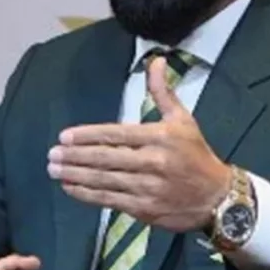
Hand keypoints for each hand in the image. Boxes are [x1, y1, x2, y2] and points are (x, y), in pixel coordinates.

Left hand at [48, 55, 231, 232]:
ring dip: (76, 176)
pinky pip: (110, 200)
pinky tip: (71, 188)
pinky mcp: (145, 209)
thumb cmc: (196, 154)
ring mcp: (148, 188)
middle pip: (106, 159)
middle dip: (75, 157)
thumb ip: (162, 91)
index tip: (64, 137)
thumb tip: (156, 60)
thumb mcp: (183, 119)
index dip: (88, 136)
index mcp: (160, 137)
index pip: (117, 135)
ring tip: (54, 170)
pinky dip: (88, 195)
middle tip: (51, 155)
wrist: (217, 196)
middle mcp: (153, 162)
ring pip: (104, 181)